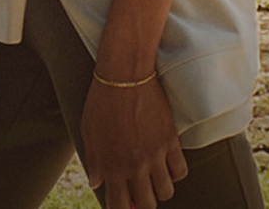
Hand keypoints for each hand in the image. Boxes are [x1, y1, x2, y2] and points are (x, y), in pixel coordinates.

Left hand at [81, 76, 187, 208]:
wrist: (124, 73)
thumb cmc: (101, 100)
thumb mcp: (88, 130)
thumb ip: (93, 160)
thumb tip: (95, 182)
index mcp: (112, 165)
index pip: (118, 206)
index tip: (121, 207)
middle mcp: (135, 166)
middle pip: (147, 204)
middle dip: (142, 203)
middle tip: (138, 193)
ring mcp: (155, 155)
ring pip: (166, 192)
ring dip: (159, 189)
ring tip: (152, 179)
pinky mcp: (171, 141)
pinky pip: (180, 171)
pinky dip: (175, 173)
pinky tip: (167, 165)